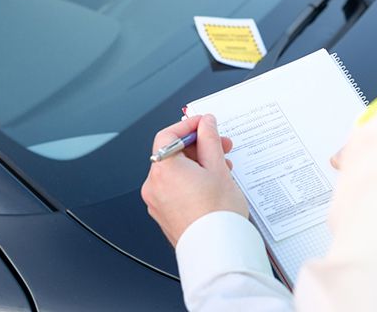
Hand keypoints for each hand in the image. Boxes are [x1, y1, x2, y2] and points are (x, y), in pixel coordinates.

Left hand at [141, 114, 247, 246]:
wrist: (218, 251)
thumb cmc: (217, 215)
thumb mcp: (218, 168)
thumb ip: (210, 140)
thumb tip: (205, 124)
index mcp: (164, 170)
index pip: (168, 135)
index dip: (188, 125)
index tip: (204, 124)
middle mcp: (154, 185)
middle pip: (172, 154)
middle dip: (199, 147)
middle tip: (221, 146)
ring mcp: (157, 202)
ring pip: (175, 172)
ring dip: (198, 165)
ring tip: (222, 169)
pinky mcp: (164, 214)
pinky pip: (175, 189)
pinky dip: (191, 181)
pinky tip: (211, 185)